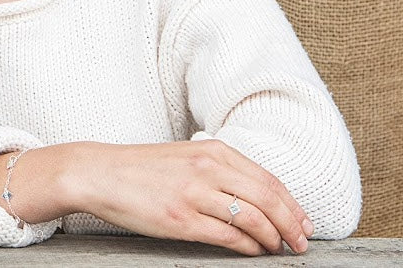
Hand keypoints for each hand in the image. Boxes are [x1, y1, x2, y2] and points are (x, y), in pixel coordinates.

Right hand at [0, 140, 313, 255]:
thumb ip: (218, 168)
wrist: (99, 173)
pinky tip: (253, 252)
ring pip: (254, 219)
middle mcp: (208, 169)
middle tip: (302, 242)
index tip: (304, 222)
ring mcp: (195, 194)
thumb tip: (253, 195)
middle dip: (293, 225)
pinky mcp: (181, 219)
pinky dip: (248, 247)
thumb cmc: (140, 168)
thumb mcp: (184, 156)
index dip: (293, 205)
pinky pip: (228, 236)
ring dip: (274, 239)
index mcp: (212, 151)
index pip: (268, 180)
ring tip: (279, 250)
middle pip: (269, 199)